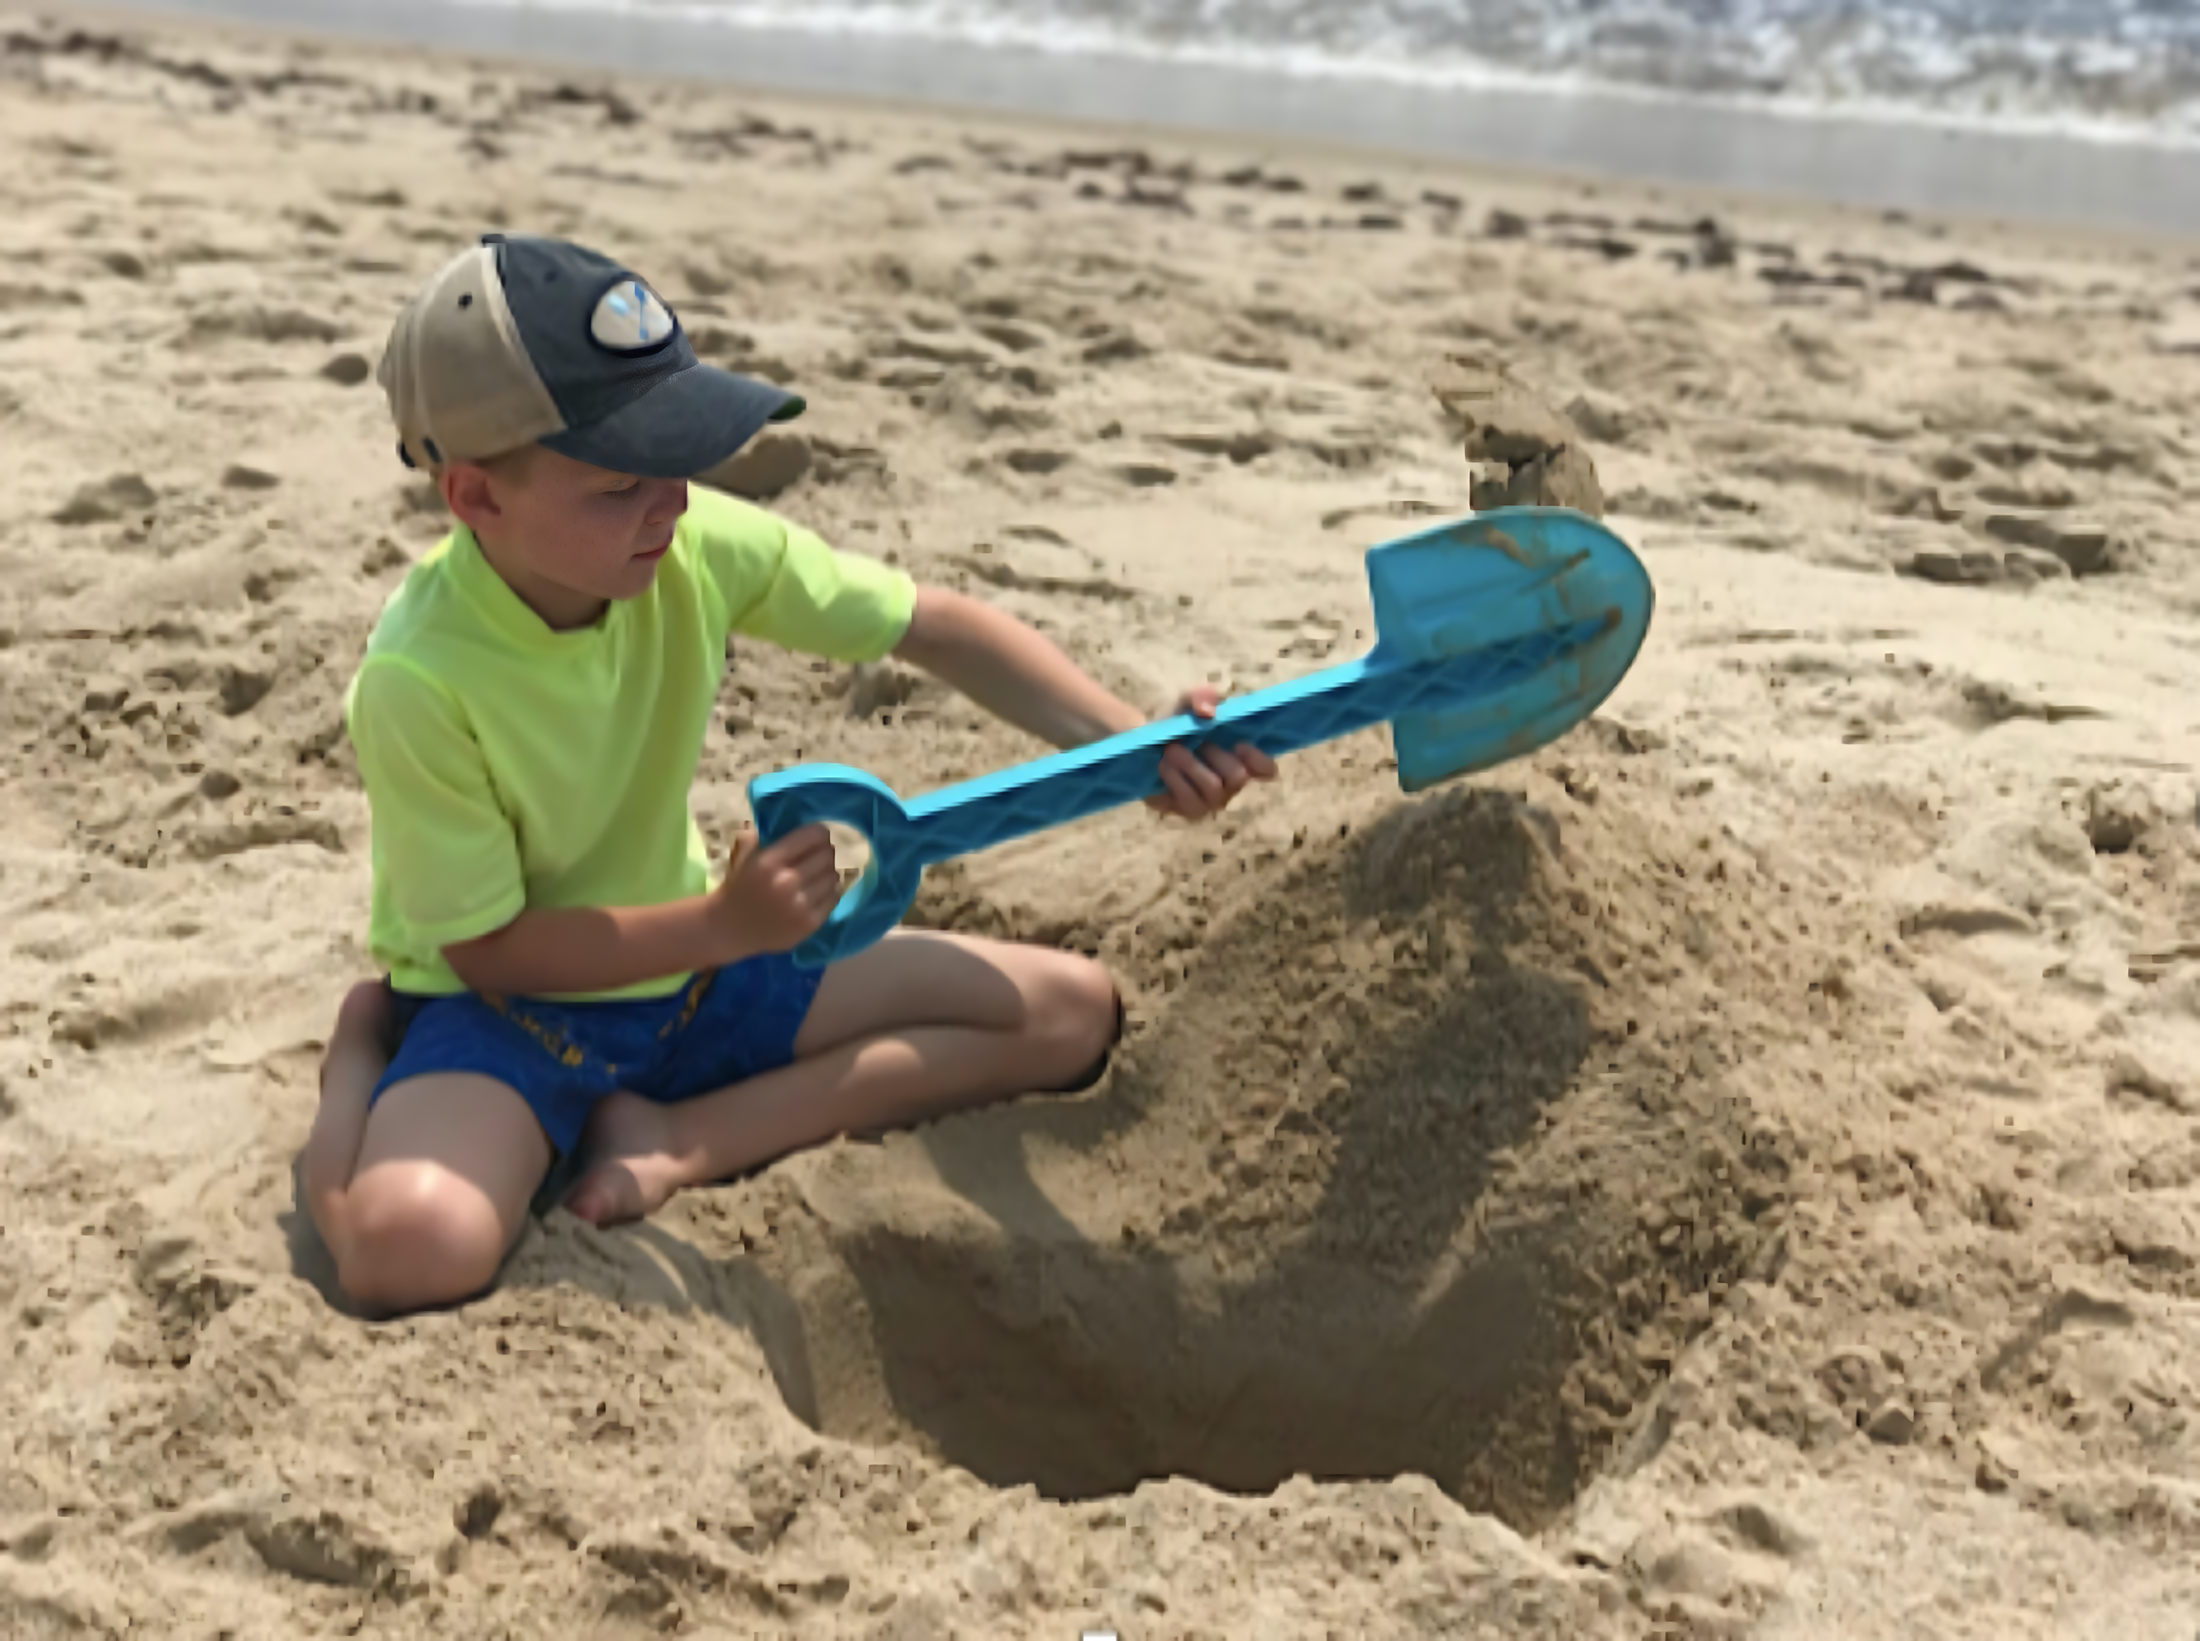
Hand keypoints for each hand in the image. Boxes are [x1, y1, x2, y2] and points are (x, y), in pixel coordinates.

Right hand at [707, 823, 843, 960]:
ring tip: (817, 874)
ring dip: (828, 872)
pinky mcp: (810, 923)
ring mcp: (800, 904)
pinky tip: (818, 891)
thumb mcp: (744, 856)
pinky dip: (830, 891)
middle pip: (827, 855)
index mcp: (769, 861)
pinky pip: (834, 897)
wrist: (729, 928)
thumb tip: (790, 817)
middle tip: (818, 856)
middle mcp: (787, 882)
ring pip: (833, 876)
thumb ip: (763, 835)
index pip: (813, 836)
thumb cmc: (738, 888)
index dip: (819, 833)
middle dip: (824, 852)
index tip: (817, 836)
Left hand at [1144, 684, 1279, 821]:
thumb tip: (1209, 711)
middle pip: (1238, 776)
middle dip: (1215, 755)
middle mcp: (1230, 783)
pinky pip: (1189, 799)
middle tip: (1197, 741)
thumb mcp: (1184, 703)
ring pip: (1214, 789)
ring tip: (1171, 750)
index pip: (1266, 769)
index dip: (1260, 759)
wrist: (1140, 745)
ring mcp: (1210, 800)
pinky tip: (1162, 765)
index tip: (1240, 743)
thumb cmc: (1175, 725)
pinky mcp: (1188, 810)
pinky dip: (1175, 778)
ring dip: (1192, 766)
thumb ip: (1199, 696)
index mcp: (1239, 758)